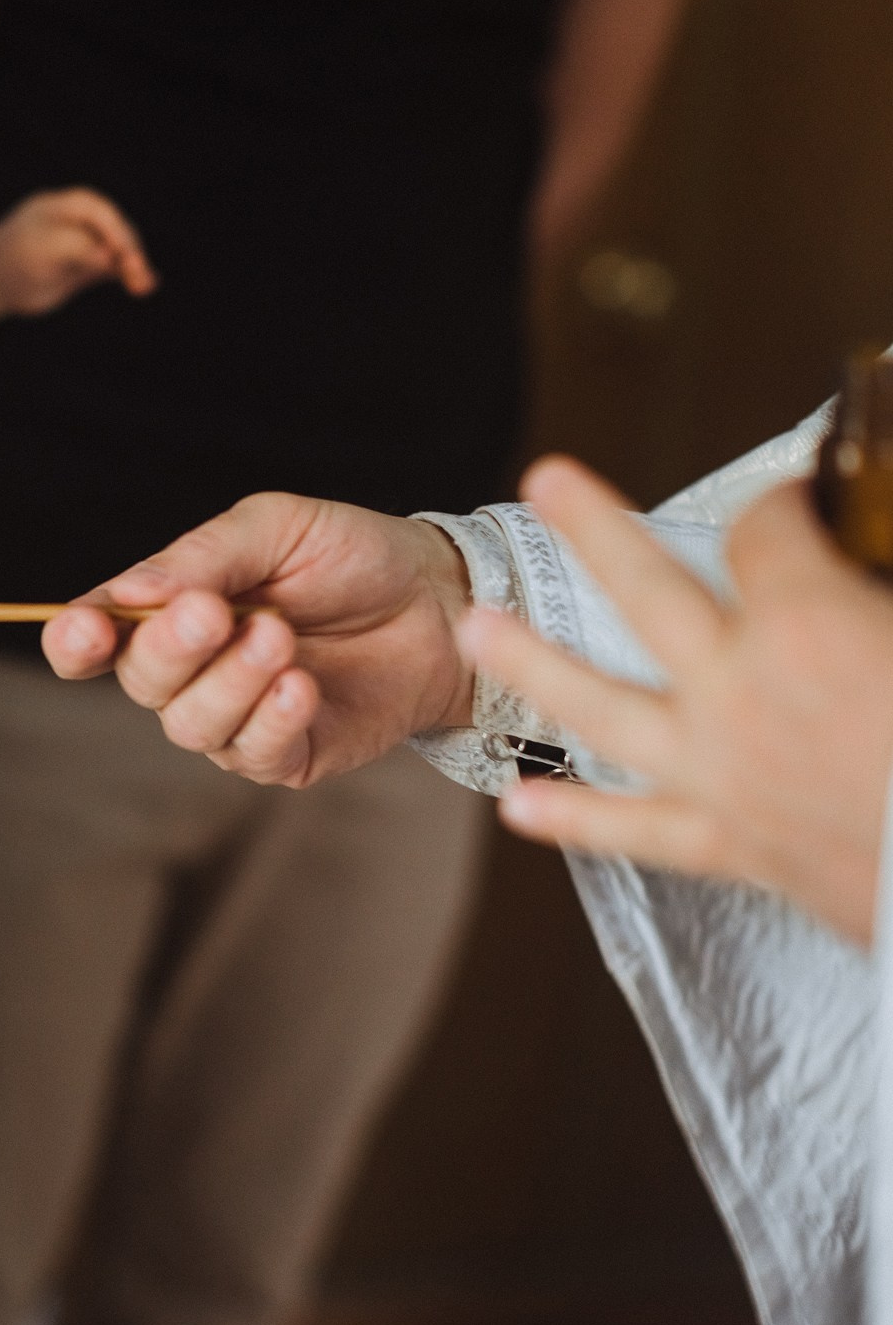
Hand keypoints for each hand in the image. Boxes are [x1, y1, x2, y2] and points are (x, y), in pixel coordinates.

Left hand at [0, 188, 156, 316]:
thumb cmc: (14, 259)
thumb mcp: (42, 251)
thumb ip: (76, 250)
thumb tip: (110, 257)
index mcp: (67, 206)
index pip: (99, 215)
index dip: (114, 234)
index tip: (121, 257)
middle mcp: (82, 221)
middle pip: (116, 231)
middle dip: (130, 251)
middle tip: (140, 275)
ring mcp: (89, 241)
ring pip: (120, 251)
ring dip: (135, 266)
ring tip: (146, 285)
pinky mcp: (93, 264)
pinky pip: (117, 267)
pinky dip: (130, 276)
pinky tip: (147, 286)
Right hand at [42, 494, 475, 786]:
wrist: (441, 600)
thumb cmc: (348, 556)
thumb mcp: (276, 529)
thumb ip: (203, 556)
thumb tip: (129, 592)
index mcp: (169, 612)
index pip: (95, 638)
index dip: (76, 640)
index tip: (83, 628)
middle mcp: (190, 672)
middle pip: (141, 681)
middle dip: (171, 648)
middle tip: (215, 612)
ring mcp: (234, 719)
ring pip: (191, 723)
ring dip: (229, 682)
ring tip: (279, 638)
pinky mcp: (286, 755)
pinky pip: (254, 753)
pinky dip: (271, 720)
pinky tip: (302, 686)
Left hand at [459, 459, 892, 943]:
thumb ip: (890, 578)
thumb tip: (878, 544)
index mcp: (812, 630)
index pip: (770, 534)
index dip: (785, 502)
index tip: (798, 497)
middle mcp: (744, 693)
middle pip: (649, 591)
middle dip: (593, 528)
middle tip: (542, 478)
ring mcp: (725, 772)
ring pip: (604, 707)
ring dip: (534, 663)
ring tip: (474, 629)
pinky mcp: (734, 846)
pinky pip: (639, 831)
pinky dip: (578, 819)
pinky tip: (519, 806)